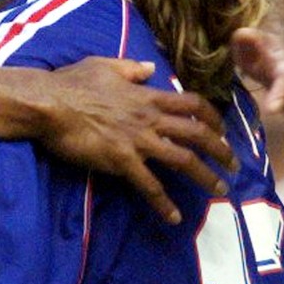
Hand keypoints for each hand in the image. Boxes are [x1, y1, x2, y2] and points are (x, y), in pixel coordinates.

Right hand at [39, 57, 235, 224]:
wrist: (50, 104)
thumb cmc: (71, 82)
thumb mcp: (105, 65)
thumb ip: (131, 69)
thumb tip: (151, 68)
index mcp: (147, 96)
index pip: (192, 104)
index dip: (213, 117)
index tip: (222, 129)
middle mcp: (149, 118)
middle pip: (198, 133)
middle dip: (221, 150)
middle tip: (234, 165)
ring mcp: (138, 140)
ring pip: (183, 160)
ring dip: (205, 177)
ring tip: (219, 191)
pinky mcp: (121, 160)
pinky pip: (149, 185)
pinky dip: (164, 203)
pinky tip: (174, 218)